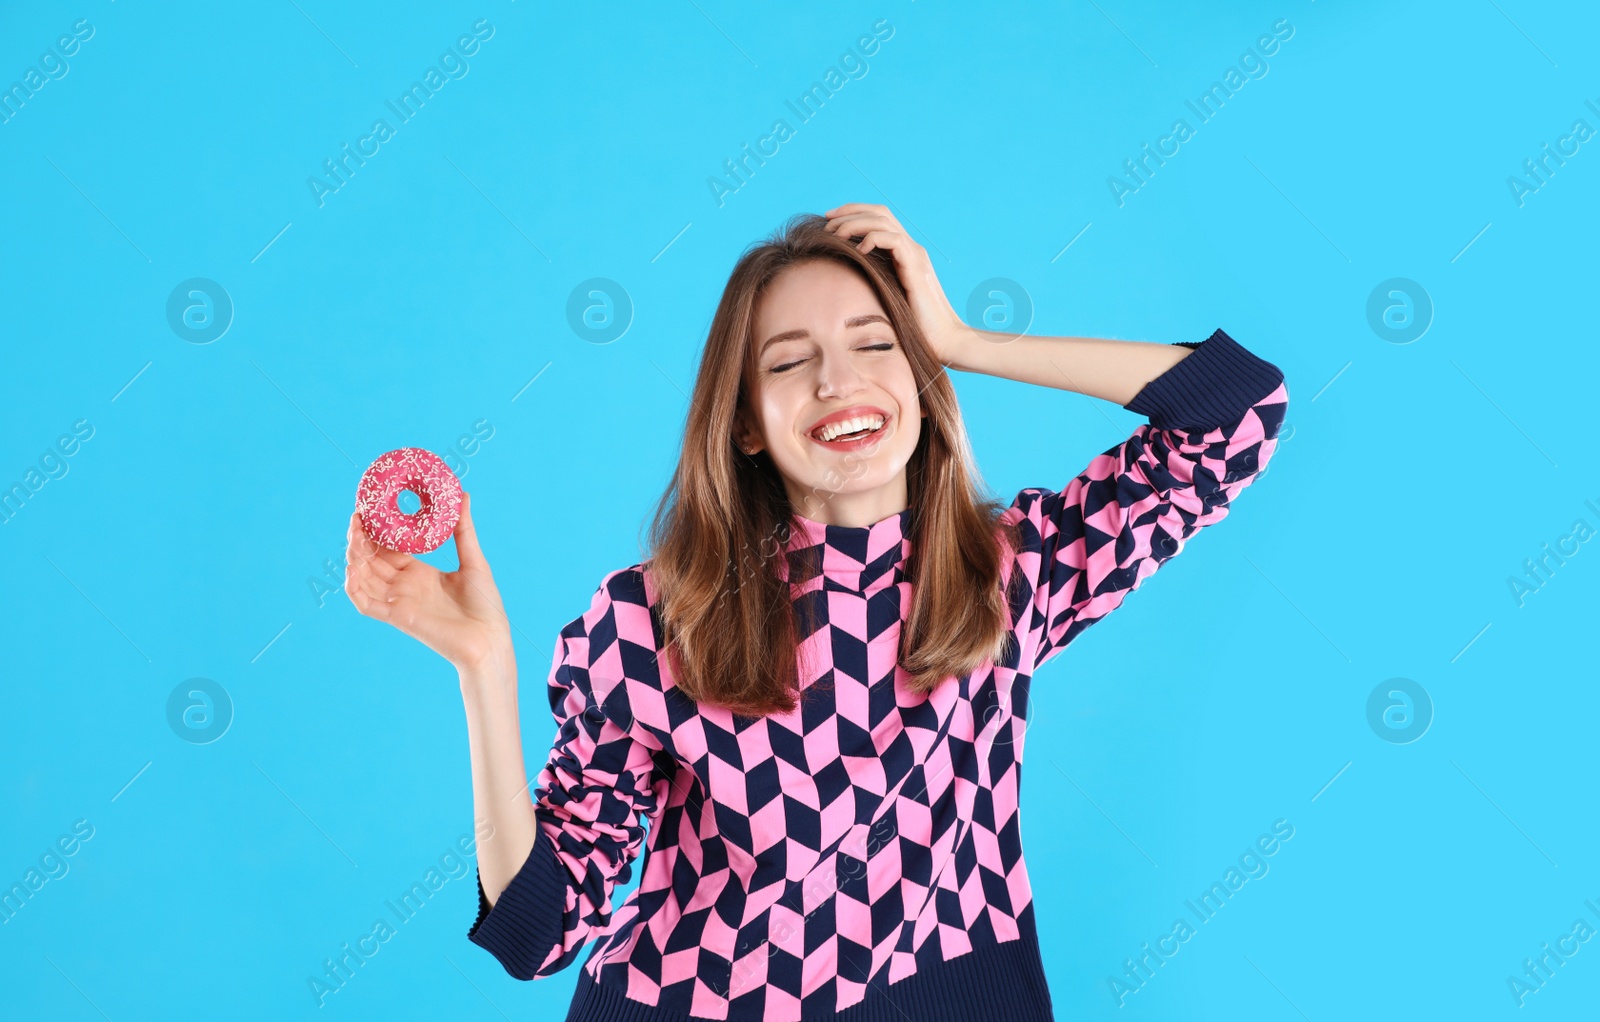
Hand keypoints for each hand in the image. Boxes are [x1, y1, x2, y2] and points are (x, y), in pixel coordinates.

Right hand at [344, 491, 511, 671]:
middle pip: (372, 561)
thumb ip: (464, 530)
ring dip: (355, 558)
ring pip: (365, 579)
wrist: (491, 640)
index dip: (376, 533)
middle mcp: (405, 587)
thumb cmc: (486, 606)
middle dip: (361, 540)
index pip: (389, 550)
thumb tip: (464, 495)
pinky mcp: (399, 617)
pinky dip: (355, 590)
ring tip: (354, 536)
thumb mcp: (474, 561)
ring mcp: (400, 602)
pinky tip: (352, 570)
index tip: (368, 510)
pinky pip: (367, 605)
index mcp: (420, 574)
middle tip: (356, 517)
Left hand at [823, 202, 972, 366]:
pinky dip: (874, 238)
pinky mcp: (916, 267)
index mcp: (904, 252)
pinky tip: (859, 249)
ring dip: (856, 223)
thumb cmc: (913, 325)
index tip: (828, 219)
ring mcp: (915, 256)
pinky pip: (894, 240)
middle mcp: (911, 248)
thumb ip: (870, 281)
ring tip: (837, 233)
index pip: (878, 218)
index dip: (853, 212)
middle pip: (880, 212)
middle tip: (826, 220)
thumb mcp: (885, 297)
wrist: (944, 340)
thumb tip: (840, 277)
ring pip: (884, 221)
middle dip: (850, 211)